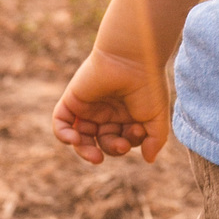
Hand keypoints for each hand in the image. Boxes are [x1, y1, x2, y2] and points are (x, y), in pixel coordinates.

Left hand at [52, 47, 169, 165]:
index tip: (137, 131)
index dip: (128, 144)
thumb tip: (148, 160)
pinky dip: (63, 134)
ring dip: (85, 150)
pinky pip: (61, 122)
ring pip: (80, 138)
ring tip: (95, 157)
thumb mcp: (157, 117)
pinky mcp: (73, 99)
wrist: (132, 58)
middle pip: (102, 143)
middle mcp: (106, 113)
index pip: (121, 141)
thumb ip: (155, 140)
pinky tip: (75, 140)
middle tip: (122, 145)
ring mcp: (88, 107)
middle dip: (112, 149)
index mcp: (125, 116)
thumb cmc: (148, 85)